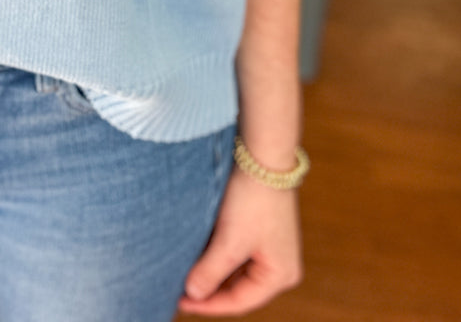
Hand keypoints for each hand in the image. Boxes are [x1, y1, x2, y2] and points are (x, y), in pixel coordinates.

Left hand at [177, 170, 302, 314]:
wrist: (262, 154)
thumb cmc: (252, 199)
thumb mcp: (229, 241)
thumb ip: (210, 272)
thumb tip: (193, 294)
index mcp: (281, 275)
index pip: (239, 301)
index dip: (208, 305)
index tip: (180, 301)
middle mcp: (280, 265)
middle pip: (238, 287)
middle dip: (210, 289)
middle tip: (179, 289)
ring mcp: (271, 246)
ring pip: (235, 269)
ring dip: (212, 271)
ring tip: (185, 272)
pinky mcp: (261, 229)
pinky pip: (236, 251)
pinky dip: (217, 254)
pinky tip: (197, 252)